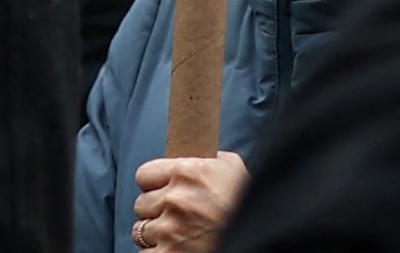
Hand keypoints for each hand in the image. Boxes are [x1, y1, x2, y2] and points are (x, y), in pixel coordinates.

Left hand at [131, 153, 245, 252]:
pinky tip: (175, 247)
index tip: (161, 189)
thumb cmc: (246, 202)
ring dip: (156, 233)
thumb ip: (206, 160)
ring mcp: (169, 229)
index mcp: (187, 172)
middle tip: (174, 214)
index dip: (153, 183)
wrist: (258, 235)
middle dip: (156, 210)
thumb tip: (192, 155)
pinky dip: (158, 252)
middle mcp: (175, 199)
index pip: (144, 174)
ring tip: (176, 233)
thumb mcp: (231, 168)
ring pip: (141, 231)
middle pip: (141, 204)